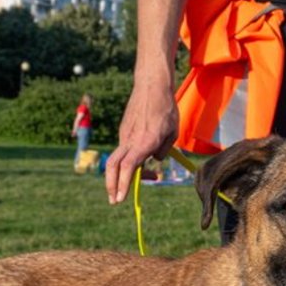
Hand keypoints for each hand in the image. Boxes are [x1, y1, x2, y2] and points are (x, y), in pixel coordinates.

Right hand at [105, 82, 179, 204]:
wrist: (152, 86)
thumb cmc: (166, 108)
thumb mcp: (173, 133)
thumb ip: (164, 150)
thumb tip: (155, 160)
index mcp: (144, 142)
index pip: (128, 168)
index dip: (123, 185)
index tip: (121, 198)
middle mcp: (131, 140)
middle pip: (113, 166)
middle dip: (112, 185)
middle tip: (115, 200)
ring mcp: (125, 135)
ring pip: (117, 159)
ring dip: (121, 175)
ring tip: (132, 183)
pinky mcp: (124, 130)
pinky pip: (124, 149)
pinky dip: (128, 160)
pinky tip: (141, 160)